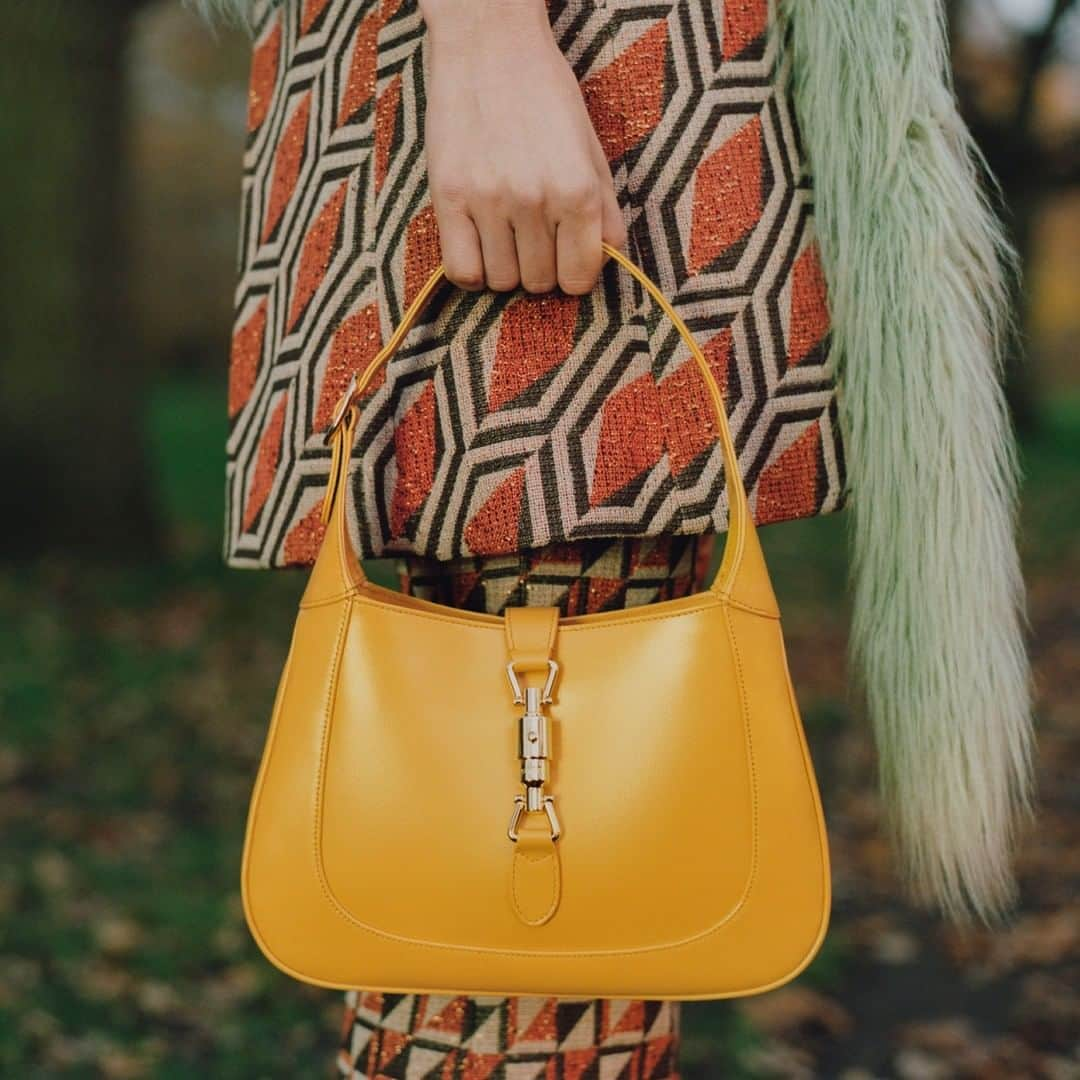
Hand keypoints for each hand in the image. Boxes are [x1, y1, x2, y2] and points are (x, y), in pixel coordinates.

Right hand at [419, 0, 626, 294]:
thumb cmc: (543, 92)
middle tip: (533, 238)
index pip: (581, 277)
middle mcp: (535, 199)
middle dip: (540, 268)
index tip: (566, 260)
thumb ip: (603, 207)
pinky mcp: (448, 196)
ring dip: (506, 267)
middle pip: (540, 283)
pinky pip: (463, 271)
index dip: (575, 275)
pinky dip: (472, 270)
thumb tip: (611, 256)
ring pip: (502, 281)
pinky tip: (478, 245)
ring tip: (505, 234)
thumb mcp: (588, 146)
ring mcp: (489, 200)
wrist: (488, 41)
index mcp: (577, 188)